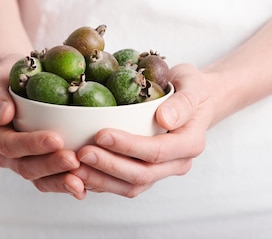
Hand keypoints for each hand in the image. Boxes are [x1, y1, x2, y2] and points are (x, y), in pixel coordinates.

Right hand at [0, 54, 86, 198]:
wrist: (20, 82)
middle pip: (26, 166)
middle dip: (51, 165)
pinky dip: (66, 184)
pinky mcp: (40, 167)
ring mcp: (22, 162)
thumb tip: (4, 115)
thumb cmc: (8, 78)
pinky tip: (85, 186)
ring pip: (39, 179)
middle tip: (74, 159)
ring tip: (81, 180)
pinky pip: (51, 180)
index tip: (56, 139)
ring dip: (60, 180)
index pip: (9, 144)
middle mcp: (4, 154)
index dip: (32, 145)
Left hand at [71, 64, 215, 197]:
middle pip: (142, 174)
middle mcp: (177, 163)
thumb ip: (182, 102)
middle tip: (81, 153)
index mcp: (190, 143)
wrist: (196, 100)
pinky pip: (123, 185)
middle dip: (109, 165)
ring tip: (75, 168)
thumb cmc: (191, 88)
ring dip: (101, 180)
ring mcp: (162, 172)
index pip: (157, 151)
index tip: (101, 134)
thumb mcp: (192, 85)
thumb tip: (164, 119)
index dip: (128, 146)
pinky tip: (79, 174)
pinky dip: (101, 182)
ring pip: (131, 186)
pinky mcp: (147, 174)